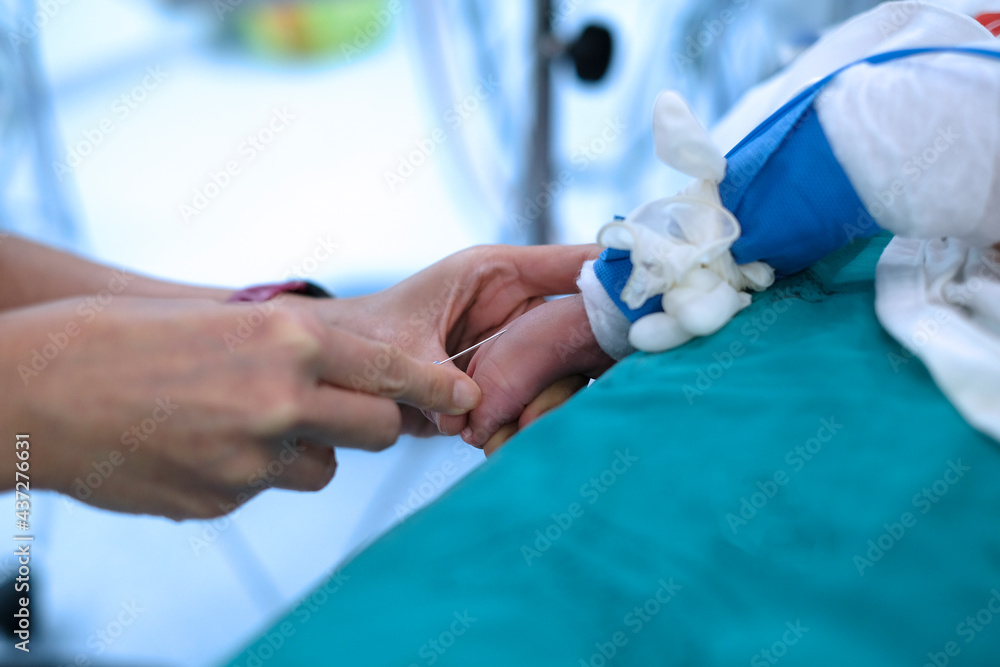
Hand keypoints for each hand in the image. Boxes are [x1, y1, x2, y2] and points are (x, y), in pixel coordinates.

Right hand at [2, 296, 479, 519]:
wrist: (33, 390)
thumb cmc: (124, 340)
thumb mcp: (222, 321)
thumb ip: (294, 349)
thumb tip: (349, 378)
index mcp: (287, 340)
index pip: (392, 371)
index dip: (436, 387)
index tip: (466, 400)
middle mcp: (281, 401)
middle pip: (378, 431)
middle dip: (371, 424)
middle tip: (341, 411)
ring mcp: (250, 460)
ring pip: (324, 469)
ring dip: (305, 452)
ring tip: (240, 423)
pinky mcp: (220, 501)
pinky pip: (264, 491)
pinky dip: (249, 474)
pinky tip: (197, 447)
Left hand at [315, 244, 601, 434]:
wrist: (339, 376)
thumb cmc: (363, 339)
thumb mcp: (397, 350)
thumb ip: (435, 377)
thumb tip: (471, 415)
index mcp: (496, 275)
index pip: (575, 262)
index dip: (617, 275)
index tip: (655, 296)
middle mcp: (518, 306)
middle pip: (585, 326)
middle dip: (576, 365)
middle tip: (553, 399)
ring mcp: (521, 345)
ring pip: (571, 371)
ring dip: (546, 404)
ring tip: (495, 427)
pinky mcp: (514, 381)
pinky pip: (545, 400)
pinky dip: (529, 423)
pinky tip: (498, 438)